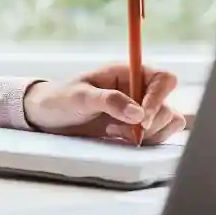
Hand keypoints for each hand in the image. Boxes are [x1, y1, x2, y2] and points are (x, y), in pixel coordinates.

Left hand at [23, 64, 186, 144]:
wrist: (47, 117)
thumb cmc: (60, 99)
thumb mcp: (80, 97)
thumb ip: (109, 101)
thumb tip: (139, 113)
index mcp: (127, 73)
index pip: (164, 79)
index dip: (159, 97)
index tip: (141, 117)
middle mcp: (139, 90)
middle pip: (167, 105)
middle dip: (151, 122)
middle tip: (124, 129)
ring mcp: (140, 110)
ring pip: (168, 121)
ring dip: (149, 133)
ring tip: (116, 133)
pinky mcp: (137, 128)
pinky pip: (159, 135)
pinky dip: (146, 141)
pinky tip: (119, 139)